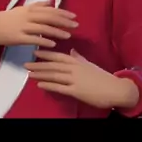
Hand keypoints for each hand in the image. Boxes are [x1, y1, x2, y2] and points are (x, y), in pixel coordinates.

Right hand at [0, 2, 77, 47]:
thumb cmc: (8, 18)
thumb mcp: (23, 8)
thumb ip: (37, 6)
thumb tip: (51, 2)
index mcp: (30, 9)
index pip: (49, 9)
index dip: (62, 12)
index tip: (74, 16)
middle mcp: (28, 16)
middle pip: (49, 17)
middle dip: (63, 21)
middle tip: (76, 25)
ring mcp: (23, 26)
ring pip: (43, 28)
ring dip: (57, 31)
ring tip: (68, 35)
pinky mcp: (18, 37)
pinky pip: (33, 39)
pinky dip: (44, 40)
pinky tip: (52, 44)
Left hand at [25, 49, 139, 109]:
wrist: (115, 89)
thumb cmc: (102, 77)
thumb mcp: (90, 64)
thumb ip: (79, 58)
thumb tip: (72, 50)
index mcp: (77, 61)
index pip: (58, 56)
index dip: (46, 54)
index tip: (35, 52)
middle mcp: (74, 68)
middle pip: (53, 65)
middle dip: (38, 64)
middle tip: (26, 64)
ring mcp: (75, 79)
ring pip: (54, 75)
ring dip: (40, 74)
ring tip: (29, 73)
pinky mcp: (76, 91)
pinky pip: (60, 87)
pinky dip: (49, 85)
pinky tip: (40, 84)